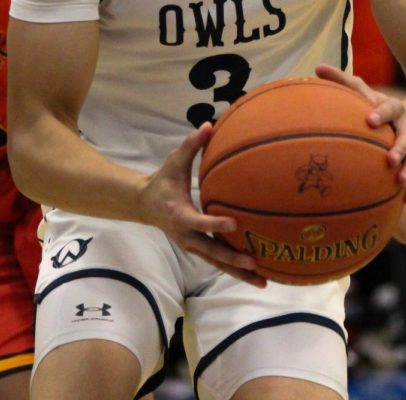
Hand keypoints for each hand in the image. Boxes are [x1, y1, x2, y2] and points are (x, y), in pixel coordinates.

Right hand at [138, 125, 264, 286]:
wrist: (143, 204)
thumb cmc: (162, 181)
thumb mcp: (173, 161)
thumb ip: (191, 145)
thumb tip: (209, 124)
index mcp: (179, 214)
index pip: (199, 222)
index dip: (215, 224)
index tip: (234, 223)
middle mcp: (186, 235)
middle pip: (211, 251)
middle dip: (232, 259)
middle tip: (254, 262)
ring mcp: (191, 245)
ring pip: (216, 262)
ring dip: (238, 272)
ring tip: (262, 280)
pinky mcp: (197, 249)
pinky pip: (217, 261)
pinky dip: (234, 270)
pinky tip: (256, 276)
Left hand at [314, 64, 405, 203]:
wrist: (403, 117)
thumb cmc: (373, 104)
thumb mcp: (361, 91)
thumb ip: (341, 80)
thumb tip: (317, 67)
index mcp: (394, 108)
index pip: (389, 108)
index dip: (381, 113)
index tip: (370, 119)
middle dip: (400, 147)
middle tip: (390, 158)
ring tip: (400, 181)